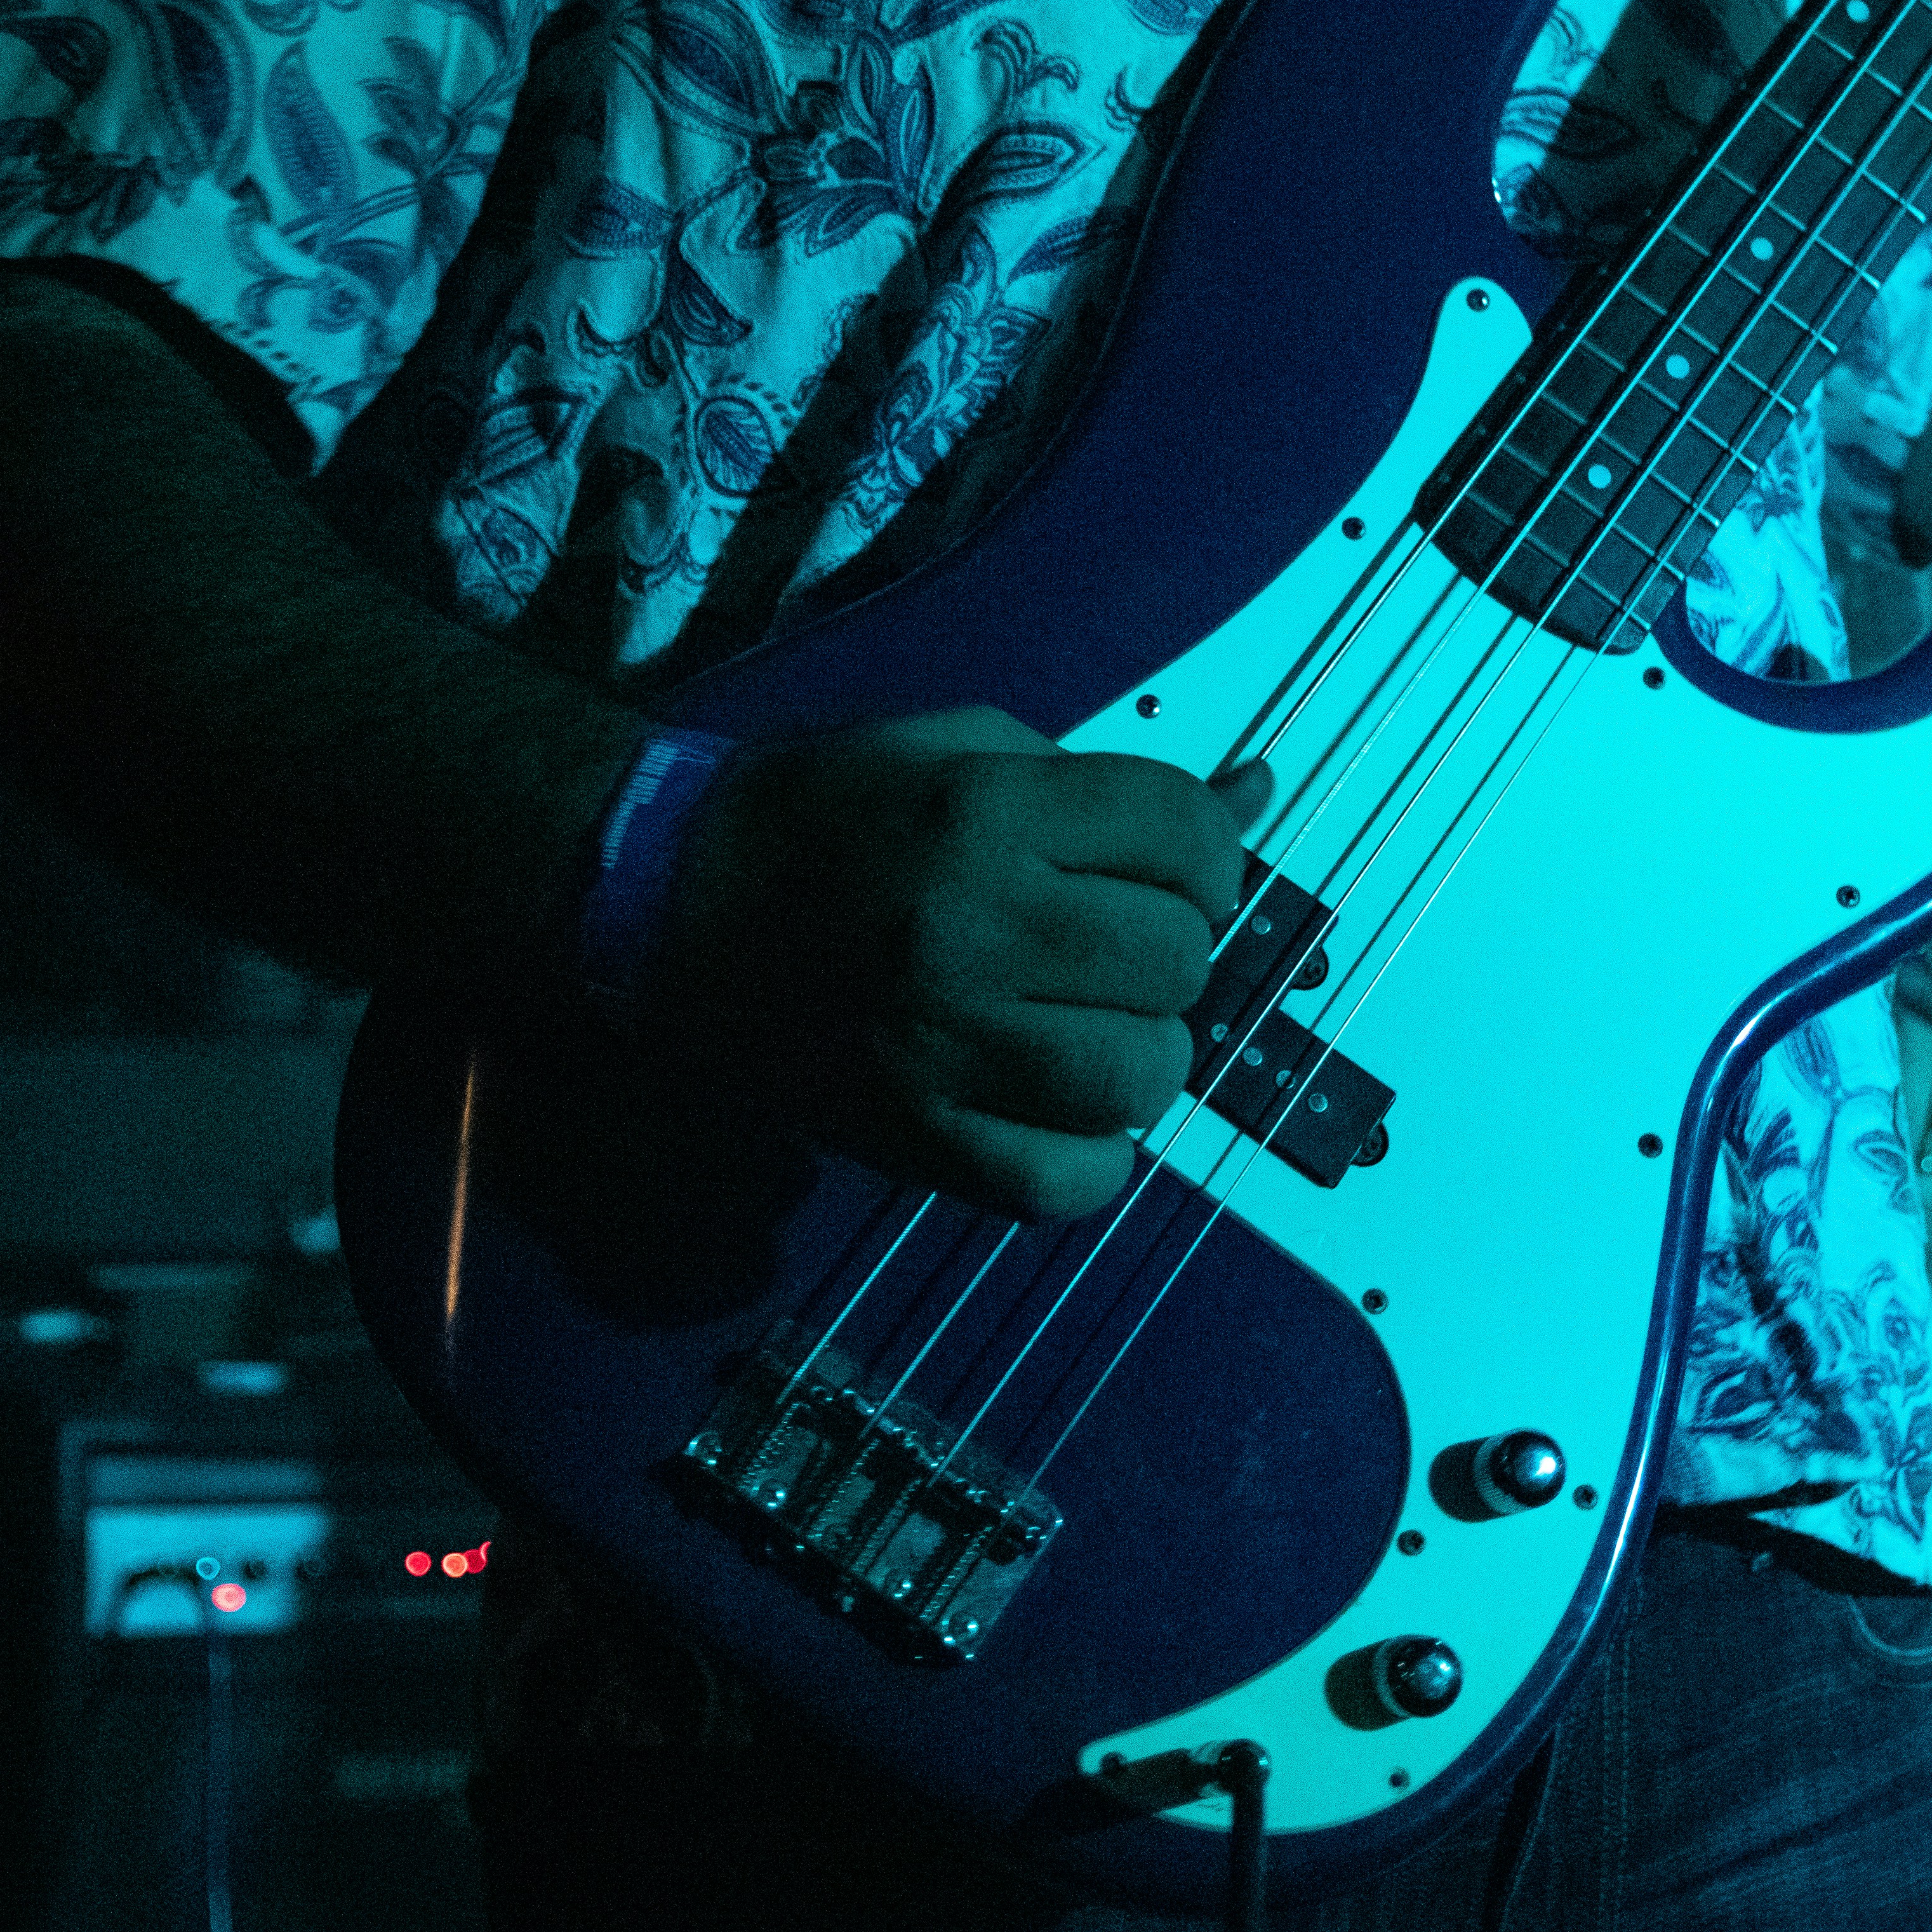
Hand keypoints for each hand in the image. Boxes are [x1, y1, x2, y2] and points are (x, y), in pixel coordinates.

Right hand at [661, 707, 1268, 1221]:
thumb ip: (1111, 786)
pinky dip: (1094, 1154)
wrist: (674, 905)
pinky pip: (1071, 1180)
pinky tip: (1061, 1108)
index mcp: (985, 813)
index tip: (1163, 871)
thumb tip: (1257, 798)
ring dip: (1140, 1054)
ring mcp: (942, 1045)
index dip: (1204, 857)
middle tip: (1107, 949)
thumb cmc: (834, 814)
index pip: (1187, 836)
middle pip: (1177, 959)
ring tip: (1083, 1025)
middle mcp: (971, 929)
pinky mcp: (915, 1138)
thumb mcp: (966, 751)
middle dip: (1165, 952)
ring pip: (1144, 1076)